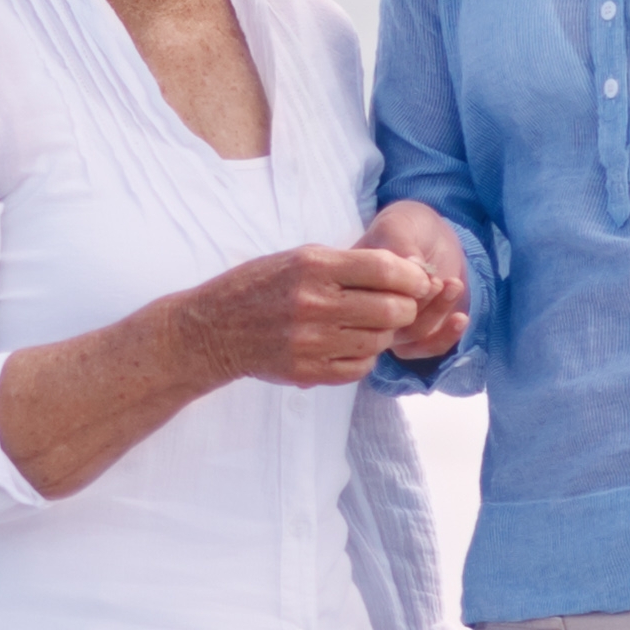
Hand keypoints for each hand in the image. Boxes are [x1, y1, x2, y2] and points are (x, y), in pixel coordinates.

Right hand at [177, 242, 433, 387]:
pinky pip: (359, 368)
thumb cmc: (259, 287)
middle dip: (405, 308)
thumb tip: (407, 272)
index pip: (386, 269)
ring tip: (369, 326)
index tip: (417, 281)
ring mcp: (310, 342)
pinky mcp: (306, 371)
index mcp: (313, 267)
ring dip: (383, 334)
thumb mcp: (299, 258)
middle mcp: (313, 304)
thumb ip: (350, 264)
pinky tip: (350, 346)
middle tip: (398, 306)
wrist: (211, 329)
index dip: (412, 276)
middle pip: (392, 310)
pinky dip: (364, 358)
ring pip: (378, 342)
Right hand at [356, 202, 472, 359]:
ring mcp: (382, 325)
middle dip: (418, 301)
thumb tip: (411, 265)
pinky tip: (460, 319)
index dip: (398, 283)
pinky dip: (444, 337)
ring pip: (405, 335)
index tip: (421, 266)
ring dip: (436, 312)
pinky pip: (421, 349)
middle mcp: (357, 307)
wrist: (432, 239)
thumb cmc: (408, 227)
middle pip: (384, 320)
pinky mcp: (408, 338)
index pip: (366, 291)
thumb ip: (400, 241)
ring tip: (453, 284)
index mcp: (344, 279)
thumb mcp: (399, 223)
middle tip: (437, 280)